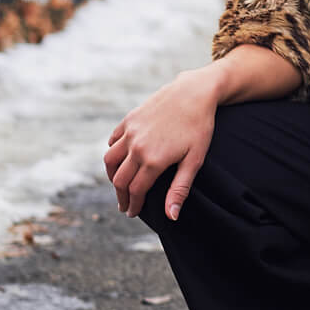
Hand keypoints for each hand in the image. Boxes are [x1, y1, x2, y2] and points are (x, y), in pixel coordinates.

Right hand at [104, 67, 218, 221]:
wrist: (194, 92)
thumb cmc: (199, 126)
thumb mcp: (194, 160)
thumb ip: (179, 189)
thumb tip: (171, 217)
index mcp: (153, 160)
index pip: (136, 191)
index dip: (133, 205)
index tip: (133, 213)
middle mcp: (137, 147)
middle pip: (120, 180)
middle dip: (121, 196)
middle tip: (124, 206)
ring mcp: (131, 132)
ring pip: (110, 160)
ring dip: (112, 176)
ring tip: (120, 185)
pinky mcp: (130, 119)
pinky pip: (113, 140)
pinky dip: (113, 153)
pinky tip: (120, 159)